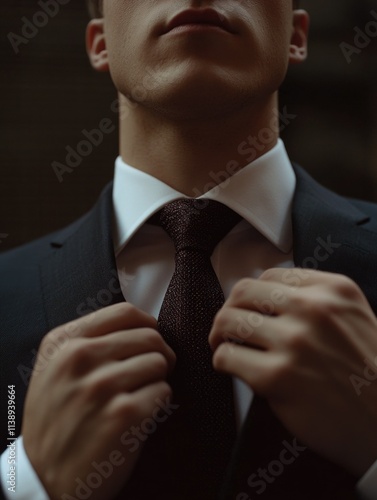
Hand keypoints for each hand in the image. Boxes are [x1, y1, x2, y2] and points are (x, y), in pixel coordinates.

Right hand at [22, 303, 175, 499]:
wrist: (45, 479)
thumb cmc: (57, 421)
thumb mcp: (56, 370)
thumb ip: (89, 341)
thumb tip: (142, 324)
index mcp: (63, 342)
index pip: (124, 312)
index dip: (146, 324)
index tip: (148, 339)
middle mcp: (80, 358)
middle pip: (150, 336)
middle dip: (159, 354)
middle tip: (151, 372)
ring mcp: (101, 386)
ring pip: (160, 362)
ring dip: (157, 380)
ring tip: (140, 395)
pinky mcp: (123, 414)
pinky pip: (163, 391)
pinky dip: (158, 404)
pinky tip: (139, 415)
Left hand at [209, 268, 376, 476]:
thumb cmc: (370, 376)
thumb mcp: (354, 318)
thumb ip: (316, 300)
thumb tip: (267, 297)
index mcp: (333, 290)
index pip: (271, 275)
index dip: (253, 293)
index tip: (248, 307)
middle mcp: (313, 309)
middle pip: (243, 292)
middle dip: (229, 308)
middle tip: (228, 326)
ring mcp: (295, 342)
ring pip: (229, 320)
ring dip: (219, 334)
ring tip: (224, 345)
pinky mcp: (277, 377)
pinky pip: (227, 357)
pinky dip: (222, 361)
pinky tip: (231, 368)